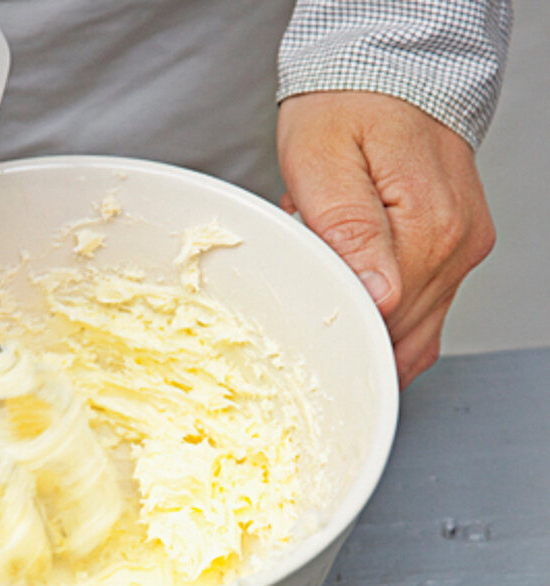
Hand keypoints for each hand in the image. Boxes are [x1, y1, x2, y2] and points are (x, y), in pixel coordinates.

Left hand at [277, 91, 495, 388]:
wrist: (381, 74)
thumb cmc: (343, 109)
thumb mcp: (322, 162)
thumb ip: (348, 232)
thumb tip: (377, 296)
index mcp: (429, 228)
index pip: (380, 317)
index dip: (333, 313)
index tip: (305, 283)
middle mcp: (456, 245)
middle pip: (394, 330)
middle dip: (344, 309)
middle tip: (316, 250)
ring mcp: (462, 252)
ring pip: (409, 330)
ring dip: (363, 310)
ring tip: (338, 252)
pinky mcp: (456, 253)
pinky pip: (421, 313)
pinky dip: (383, 309)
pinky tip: (359, 274)